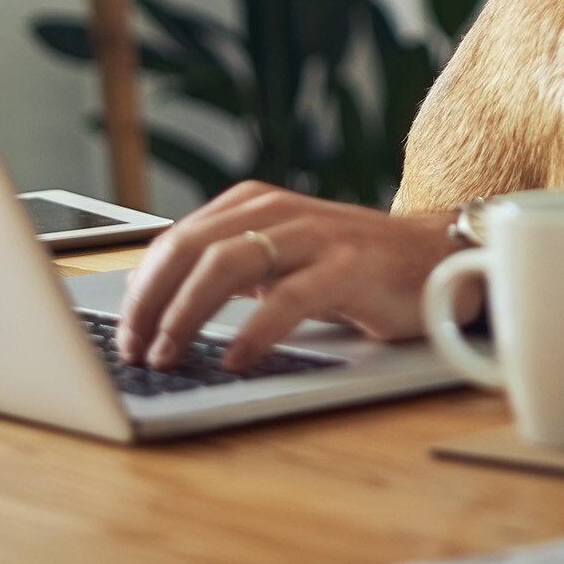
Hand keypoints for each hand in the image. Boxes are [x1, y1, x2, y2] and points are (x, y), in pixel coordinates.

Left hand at [113, 182, 460, 370]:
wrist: (439, 259)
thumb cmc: (356, 267)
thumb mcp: (283, 261)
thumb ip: (234, 271)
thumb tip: (163, 306)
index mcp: (255, 205)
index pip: (178, 240)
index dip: (143, 286)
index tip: (124, 330)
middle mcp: (279, 211)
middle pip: (192, 248)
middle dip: (152, 301)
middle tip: (134, 348)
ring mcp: (315, 236)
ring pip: (228, 264)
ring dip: (187, 314)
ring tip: (169, 353)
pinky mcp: (350, 267)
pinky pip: (290, 297)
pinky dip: (255, 331)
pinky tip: (235, 358)